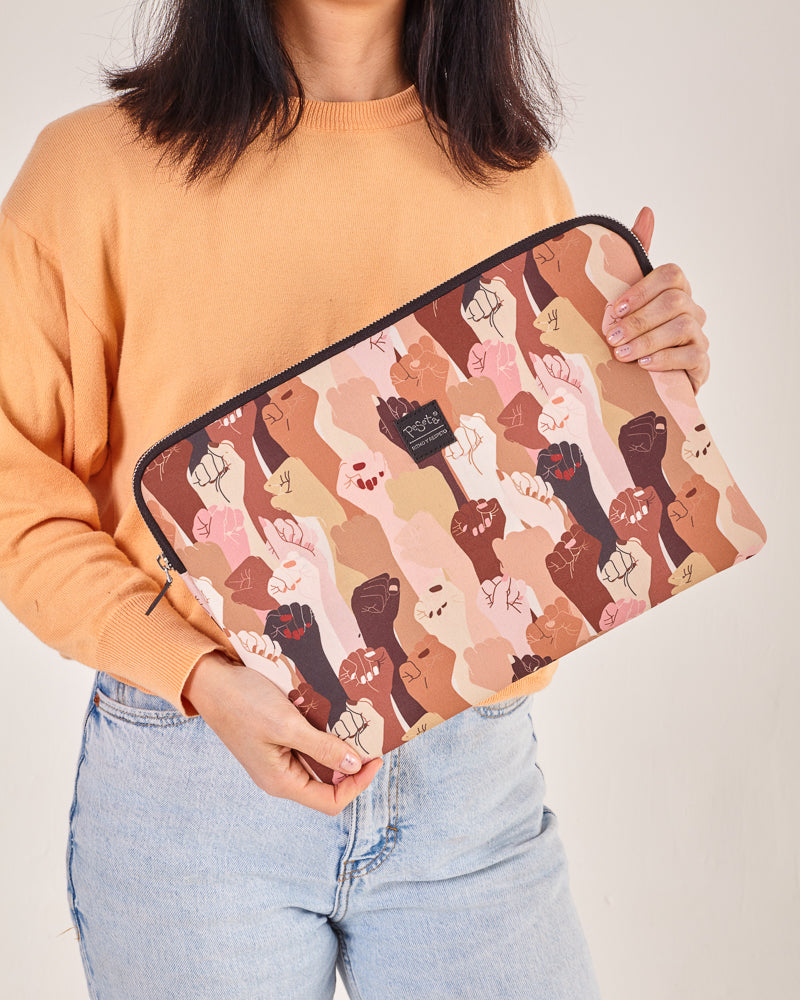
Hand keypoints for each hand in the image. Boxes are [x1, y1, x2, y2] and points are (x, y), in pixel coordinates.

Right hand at [182, 653, 382, 811]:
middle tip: (369, 738)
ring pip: (319, 765)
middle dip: (351, 765)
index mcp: (282, 782)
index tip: (376, 757)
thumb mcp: (287, 724)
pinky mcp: (275, 742)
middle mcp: (280, 776)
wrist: (211, 681)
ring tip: (355, 726)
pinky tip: (333, 718)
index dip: (358, 784)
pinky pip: (307, 748)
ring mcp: (276, 759)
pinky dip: (324, 737)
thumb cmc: (244, 702)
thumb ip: (322, 747)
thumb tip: (355, 764)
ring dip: (338, 749)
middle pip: (328, 784)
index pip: (331, 800)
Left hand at [604, 207, 709, 395]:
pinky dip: (665, 360)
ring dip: (647, 341)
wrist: (638, 379)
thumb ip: (633, 257)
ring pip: (682, 328)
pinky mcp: (701, 364)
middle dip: (639, 320)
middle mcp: (691, 309)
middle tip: (611, 336)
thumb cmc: (628, 334)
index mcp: (674, 290)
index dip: (643, 289)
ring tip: (621, 354)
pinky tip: (643, 366)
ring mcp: (699, 336)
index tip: (614, 308)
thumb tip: (647, 212)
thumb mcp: (622, 300)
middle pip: (674, 302)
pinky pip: (692, 357)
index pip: (671, 274)